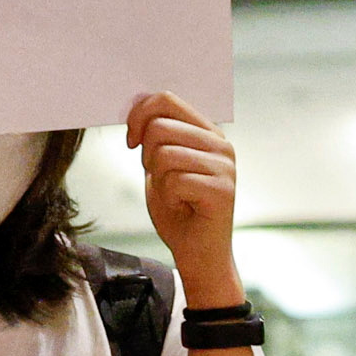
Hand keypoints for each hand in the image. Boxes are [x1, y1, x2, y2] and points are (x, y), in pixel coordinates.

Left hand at [126, 89, 241, 291]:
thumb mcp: (160, 166)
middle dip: (147, 156)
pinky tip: (183, 208)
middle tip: (161, 179)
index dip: (138, 115)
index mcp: (206, 132)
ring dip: (159, 180)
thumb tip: (136, 106)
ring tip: (175, 196)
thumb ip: (155, 136)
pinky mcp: (222, 189)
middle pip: (160, 126)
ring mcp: (224, 166)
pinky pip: (174, 181)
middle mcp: (220, 143)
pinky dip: (168, 199)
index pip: (166, 100)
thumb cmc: (178, 211)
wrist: (199, 255)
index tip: (131, 141)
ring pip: (164, 154)